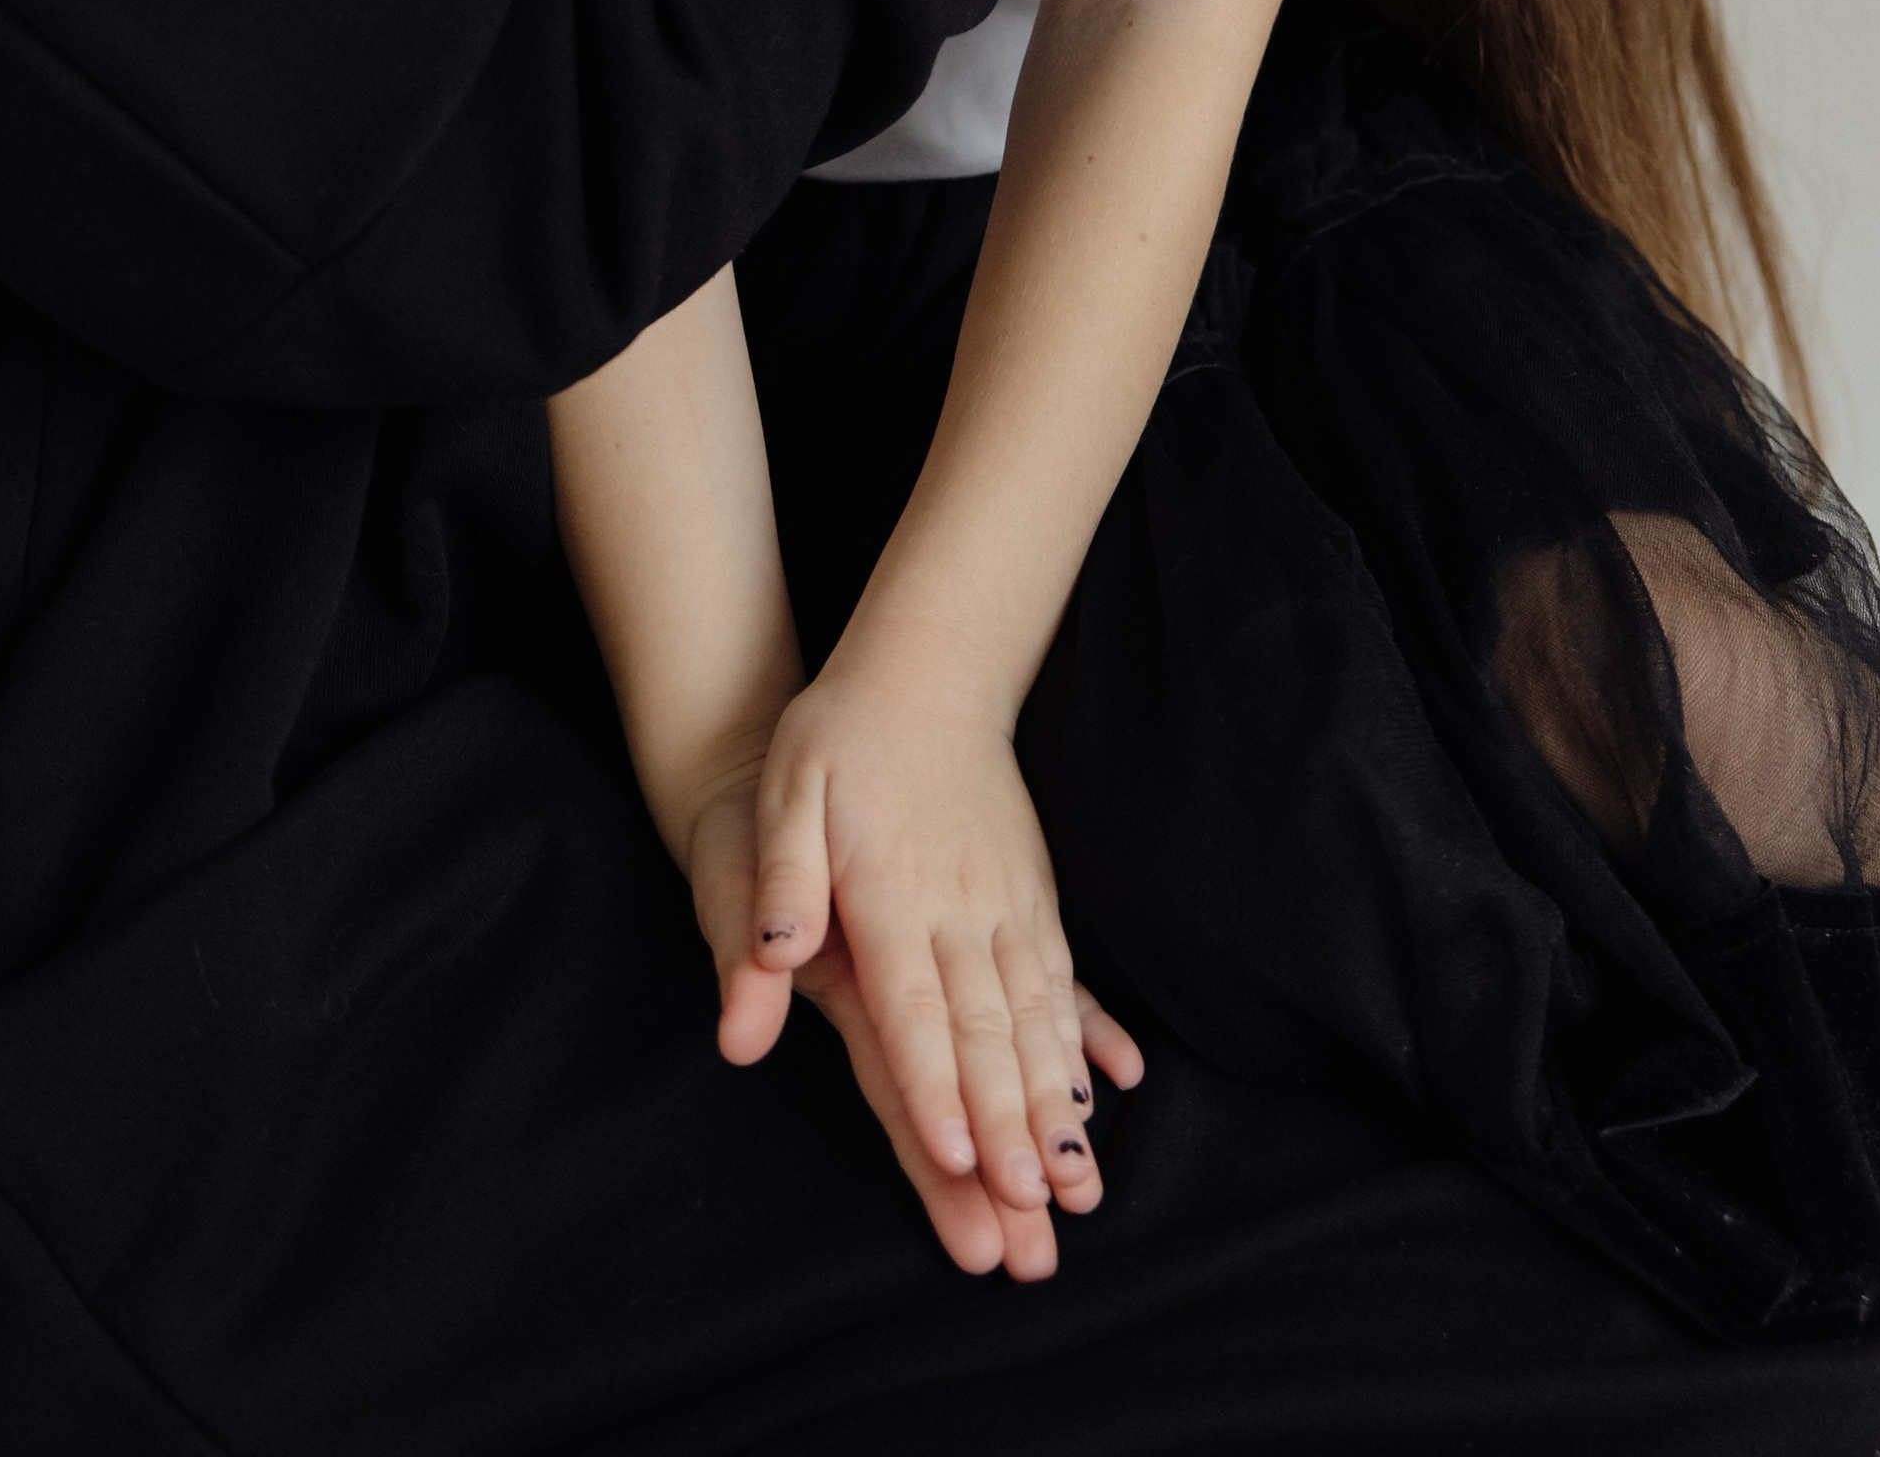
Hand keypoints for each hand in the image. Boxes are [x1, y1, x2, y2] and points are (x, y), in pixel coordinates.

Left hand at [739, 648, 1144, 1281]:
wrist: (925, 668)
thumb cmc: (840, 736)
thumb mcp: (785, 791)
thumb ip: (783, 877)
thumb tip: (770, 948)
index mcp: (892, 893)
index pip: (915, 1007)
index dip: (938, 1084)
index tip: (961, 1156)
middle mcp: (960, 909)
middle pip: (989, 1034)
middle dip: (1015, 1128)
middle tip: (1039, 1212)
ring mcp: (1006, 902)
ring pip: (1039, 1017)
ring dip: (1060, 1102)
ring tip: (1081, 1181)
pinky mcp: (1030, 894)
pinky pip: (1063, 977)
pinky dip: (1084, 1037)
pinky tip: (1109, 1087)